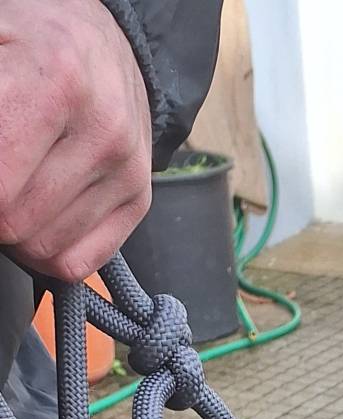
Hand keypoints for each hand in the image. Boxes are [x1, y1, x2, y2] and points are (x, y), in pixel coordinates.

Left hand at [0, 0, 152, 280]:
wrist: (103, 41)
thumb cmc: (33, 42)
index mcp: (59, 80)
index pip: (1, 185)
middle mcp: (103, 129)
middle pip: (15, 220)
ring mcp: (126, 169)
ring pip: (43, 248)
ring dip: (15, 232)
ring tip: (14, 190)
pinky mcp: (139, 199)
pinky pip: (75, 263)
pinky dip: (44, 253)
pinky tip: (36, 219)